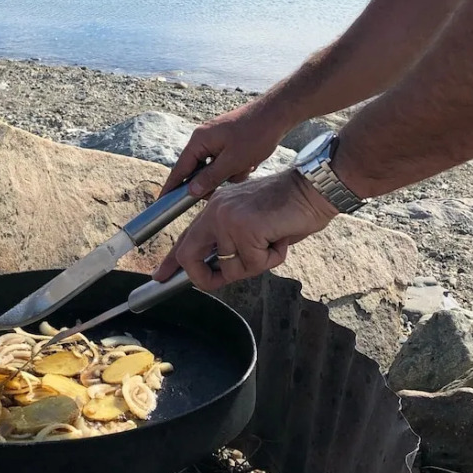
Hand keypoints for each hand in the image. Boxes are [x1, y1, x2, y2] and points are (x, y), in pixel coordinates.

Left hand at [153, 170, 338, 290]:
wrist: (313, 189)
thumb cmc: (290, 209)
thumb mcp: (253, 226)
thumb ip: (231, 244)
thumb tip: (219, 271)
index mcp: (215, 207)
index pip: (186, 238)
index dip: (172, 261)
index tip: (159, 277)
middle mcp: (215, 210)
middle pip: (189, 256)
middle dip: (204, 279)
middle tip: (216, 283)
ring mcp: (228, 218)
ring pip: (230, 268)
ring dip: (257, 264)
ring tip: (273, 242)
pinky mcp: (244, 228)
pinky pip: (253, 264)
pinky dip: (272, 259)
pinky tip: (281, 238)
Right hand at [160, 100, 291, 198]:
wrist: (277, 114)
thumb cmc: (255, 135)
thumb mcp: (232, 162)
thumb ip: (210, 178)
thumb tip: (191, 191)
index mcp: (199, 141)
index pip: (180, 169)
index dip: (171, 187)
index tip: (162, 202)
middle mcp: (203, 138)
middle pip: (199, 170)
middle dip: (216, 179)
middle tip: (230, 181)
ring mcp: (216, 139)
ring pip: (216, 168)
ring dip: (231, 173)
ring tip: (248, 165)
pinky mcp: (228, 141)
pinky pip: (226, 162)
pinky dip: (238, 166)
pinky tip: (251, 161)